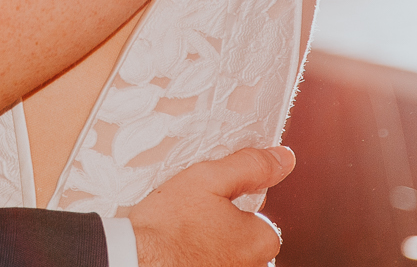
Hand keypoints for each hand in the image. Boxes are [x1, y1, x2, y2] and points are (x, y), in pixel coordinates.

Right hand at [127, 146, 292, 266]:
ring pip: (229, 260)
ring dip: (213, 252)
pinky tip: (181, 257)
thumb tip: (283, 159)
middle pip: (246, 246)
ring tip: (183, 243)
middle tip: (192, 226)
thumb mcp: (208, 179)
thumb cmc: (166, 228)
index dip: (232, 211)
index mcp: (260, 241)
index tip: (208, 209)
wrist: (133, 260)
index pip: (260, 223)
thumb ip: (250, 167)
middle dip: (225, 235)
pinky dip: (201, 262)